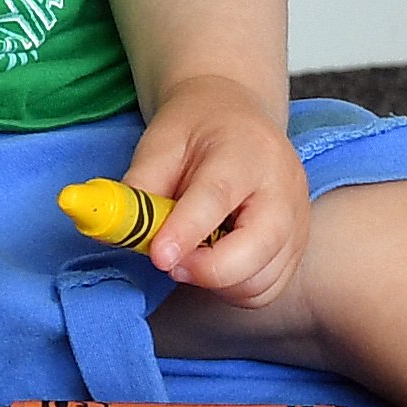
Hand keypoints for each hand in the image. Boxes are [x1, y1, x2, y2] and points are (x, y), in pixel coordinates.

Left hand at [125, 77, 309, 308]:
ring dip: (216, 283)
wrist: (235, 117)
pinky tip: (211, 262)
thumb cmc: (195, 130)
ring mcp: (298, 221)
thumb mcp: (158, 144)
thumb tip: (108, 234)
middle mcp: (284, 188)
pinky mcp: (298, 247)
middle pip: (258, 247)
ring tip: (188, 255)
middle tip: (167, 260)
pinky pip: (266, 289)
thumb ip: (138, 189)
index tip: (158, 256)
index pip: (218, 197)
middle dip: (207, 270)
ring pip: (261, 280)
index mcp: (246, 151)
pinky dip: (233, 289)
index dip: (187, 232)